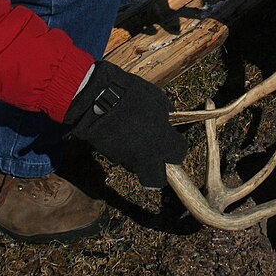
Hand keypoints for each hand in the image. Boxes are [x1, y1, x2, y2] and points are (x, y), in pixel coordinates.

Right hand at [64, 62, 186, 188]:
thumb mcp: (157, 99)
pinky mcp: (111, 157)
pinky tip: (121, 135)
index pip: (179, 154)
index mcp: (164, 142)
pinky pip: (122, 158)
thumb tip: (166, 121)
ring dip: (139, 158)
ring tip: (135, 139)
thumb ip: (165, 115)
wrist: (97, 99)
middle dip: (158, 172)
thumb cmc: (131, 96)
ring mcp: (127, 159)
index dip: (176, 146)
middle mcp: (147, 157)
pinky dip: (124, 150)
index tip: (173, 139)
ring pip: (137, 168)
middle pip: (157, 180)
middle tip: (157, 157)